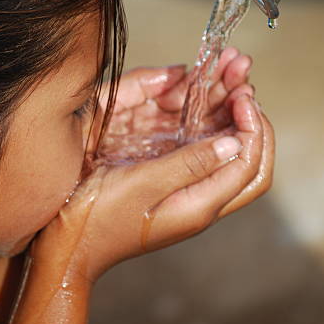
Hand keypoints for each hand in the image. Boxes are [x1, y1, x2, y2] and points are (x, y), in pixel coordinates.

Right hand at [30, 48, 274, 283]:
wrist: (70, 244)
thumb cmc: (98, 216)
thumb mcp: (141, 184)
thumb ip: (188, 164)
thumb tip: (233, 142)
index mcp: (199, 206)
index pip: (249, 165)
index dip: (253, 127)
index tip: (241, 94)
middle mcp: (202, 204)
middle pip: (248, 162)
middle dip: (252, 121)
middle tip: (241, 84)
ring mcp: (189, 196)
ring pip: (228, 156)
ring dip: (231, 119)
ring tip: (228, 80)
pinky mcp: (174, 188)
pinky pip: (203, 155)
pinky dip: (209, 127)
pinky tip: (201, 103)